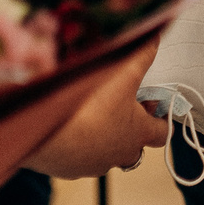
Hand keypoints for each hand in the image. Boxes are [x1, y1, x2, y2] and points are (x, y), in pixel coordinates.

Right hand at [23, 59, 172, 179]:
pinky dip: (75, 145)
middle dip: (131, 130)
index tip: (154, 104)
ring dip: (102, 138)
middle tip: (121, 108)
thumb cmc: (89, 105)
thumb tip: (155, 36)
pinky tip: (65, 127)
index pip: (162, 133)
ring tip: (90, 114)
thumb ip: (142, 54)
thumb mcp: (123, 71)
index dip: (161, 118)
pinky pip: (77, 158)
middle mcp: (118, 155)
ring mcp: (91, 165)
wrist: (41, 131)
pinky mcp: (66, 168)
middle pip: (134, 149)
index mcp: (138, 134)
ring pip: (104, 155)